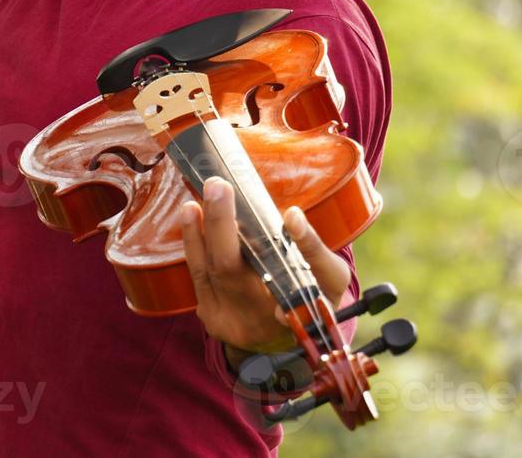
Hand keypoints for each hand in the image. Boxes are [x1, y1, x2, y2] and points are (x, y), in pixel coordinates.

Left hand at [180, 178, 351, 367]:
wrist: (283, 336)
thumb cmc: (313, 298)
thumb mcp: (330, 277)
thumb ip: (313, 248)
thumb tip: (293, 216)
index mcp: (293, 314)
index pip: (287, 286)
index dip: (284, 251)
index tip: (290, 217)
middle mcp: (254, 323)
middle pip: (230, 271)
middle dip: (221, 225)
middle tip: (219, 186)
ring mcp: (227, 322)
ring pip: (205, 272)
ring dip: (197, 232)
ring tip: (195, 201)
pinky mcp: (209, 315)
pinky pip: (197, 275)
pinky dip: (193, 243)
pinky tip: (191, 215)